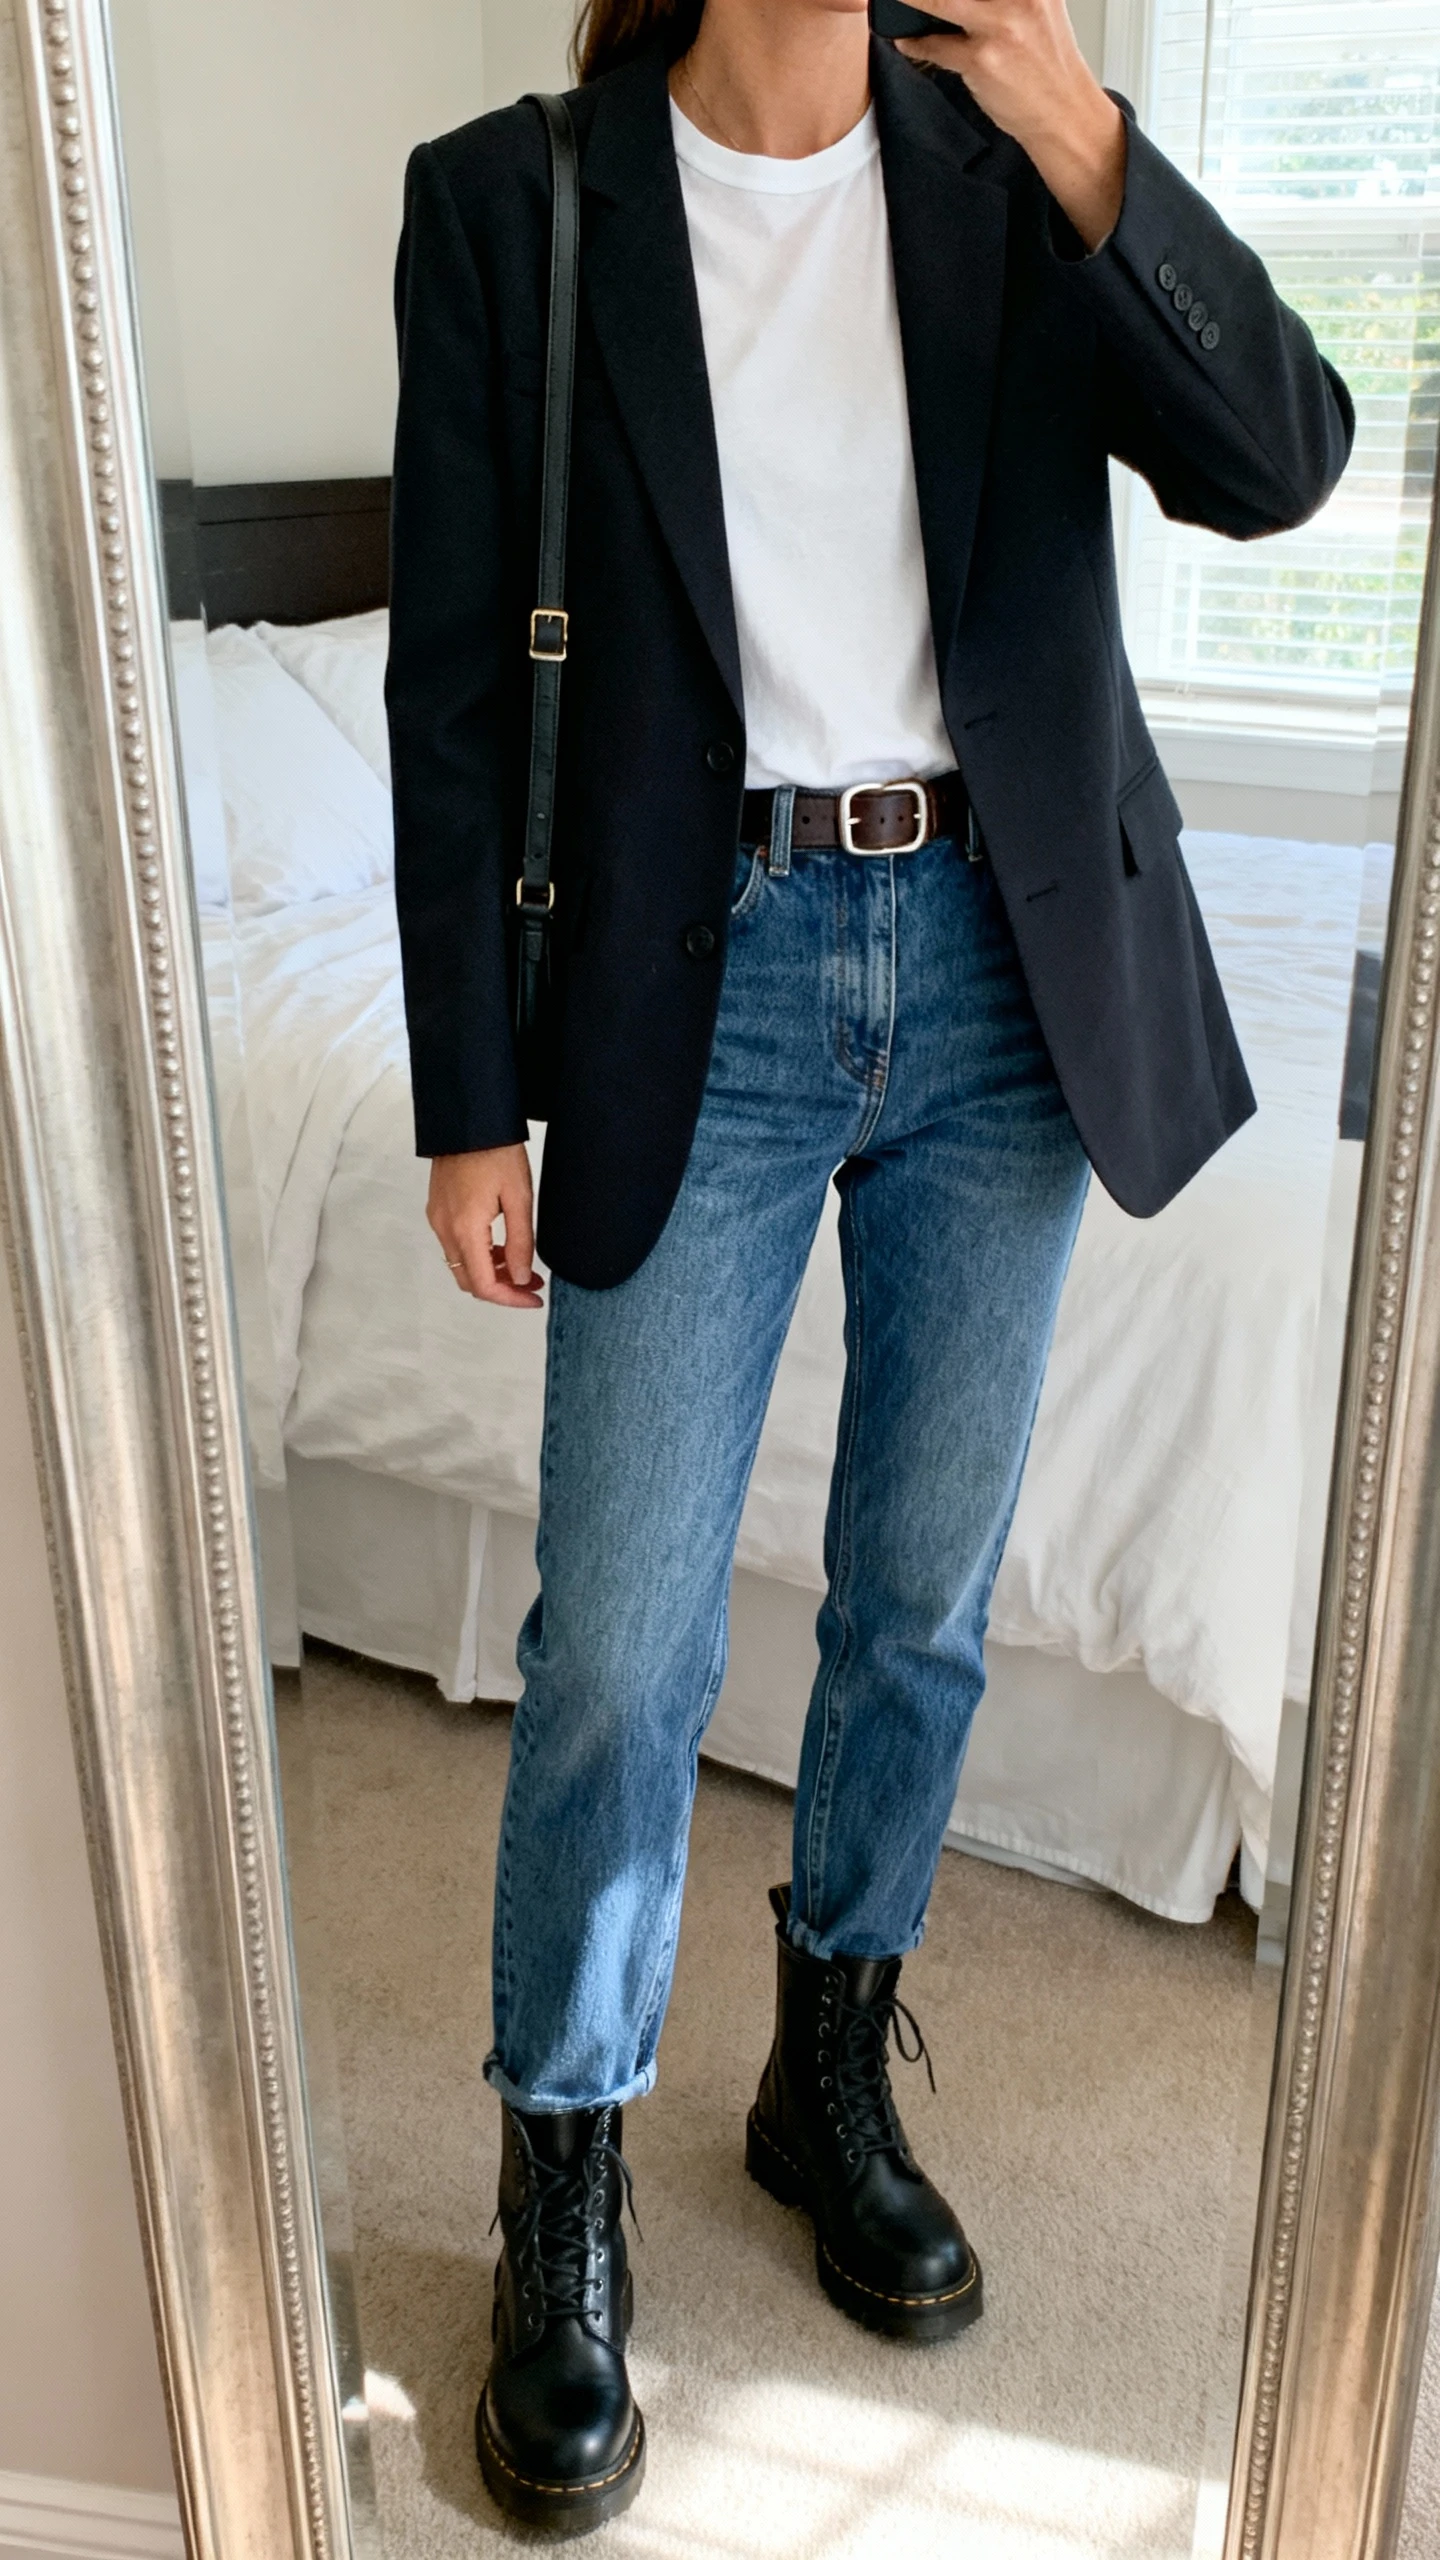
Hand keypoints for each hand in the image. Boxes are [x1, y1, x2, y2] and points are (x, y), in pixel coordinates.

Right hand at [427, 1145, 543, 1310]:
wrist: (469, 1120)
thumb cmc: (496, 1151)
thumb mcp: (519, 1199)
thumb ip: (520, 1244)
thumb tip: (519, 1279)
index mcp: (465, 1228)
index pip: (484, 1285)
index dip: (511, 1299)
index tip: (534, 1298)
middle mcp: (445, 1229)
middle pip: (469, 1281)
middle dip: (502, 1289)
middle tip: (531, 1285)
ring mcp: (438, 1219)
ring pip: (462, 1265)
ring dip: (490, 1272)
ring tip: (522, 1265)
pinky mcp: (438, 1210)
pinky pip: (456, 1246)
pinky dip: (479, 1255)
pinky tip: (502, 1246)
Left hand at [897, 0, 1125, 251]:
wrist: (1064, 114)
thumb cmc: (1047, 65)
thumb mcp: (1036, 10)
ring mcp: (1001, 26)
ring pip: (940, 1)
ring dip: (912, 1)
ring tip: (896, 2)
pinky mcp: (983, 59)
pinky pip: (935, 45)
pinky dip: (915, 43)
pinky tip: (907, 41)